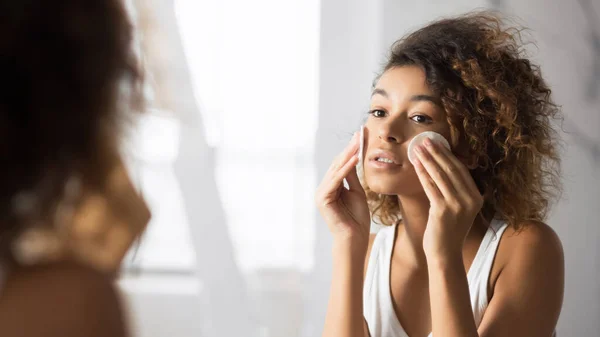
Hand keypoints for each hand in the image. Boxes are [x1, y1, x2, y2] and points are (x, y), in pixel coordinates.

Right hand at [316, 133, 370, 245]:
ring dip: (348, 155)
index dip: (352, 150)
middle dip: (350, 148)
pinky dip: (345, 169)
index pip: (341, 164)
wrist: (354, 237)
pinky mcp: (323, 199)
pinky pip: (336, 180)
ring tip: (358, 142)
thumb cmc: (357, 218)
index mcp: (331, 186)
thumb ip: (353, 177)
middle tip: (360, 133)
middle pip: (338, 164)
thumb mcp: (357, 192)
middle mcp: (324, 188)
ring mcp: (322, 193)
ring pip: (336, 169)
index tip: (362, 136)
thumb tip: (354, 158)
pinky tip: (355, 159)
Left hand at [413, 138, 482, 260]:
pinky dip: (422, 173)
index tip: (437, 142)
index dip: (448, 155)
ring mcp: (458, 205)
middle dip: (437, 152)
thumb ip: (454, 190)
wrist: (444, 254)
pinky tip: (415, 164)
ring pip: (440, 175)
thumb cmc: (447, 230)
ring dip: (427, 159)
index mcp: (477, 197)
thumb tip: (440, 166)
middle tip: (425, 140)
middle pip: (452, 169)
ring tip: (417, 148)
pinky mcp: (443, 210)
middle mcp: (471, 200)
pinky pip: (430, 186)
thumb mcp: (457, 208)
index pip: (461, 170)